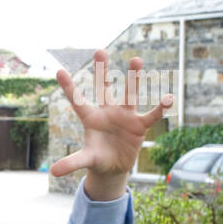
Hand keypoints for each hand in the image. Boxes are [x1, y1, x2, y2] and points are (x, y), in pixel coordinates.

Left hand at [53, 50, 171, 200]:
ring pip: (129, 94)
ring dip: (133, 78)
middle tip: (99, 50)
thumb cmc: (97, 158)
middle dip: (102, 71)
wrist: (114, 166)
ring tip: (136, 59)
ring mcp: (125, 117)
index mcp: (91, 119)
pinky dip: (160, 108)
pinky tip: (169, 99)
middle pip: (104, 89)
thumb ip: (72, 163)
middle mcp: (108, 113)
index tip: (58, 71)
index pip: (77, 101)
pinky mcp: (139, 126)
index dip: (69, 87)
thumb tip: (53, 172)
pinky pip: (151, 115)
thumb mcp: (85, 160)